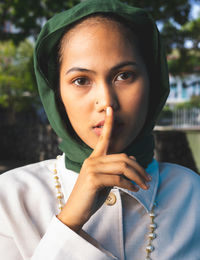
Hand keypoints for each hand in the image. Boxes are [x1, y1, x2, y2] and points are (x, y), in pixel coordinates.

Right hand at [57, 107, 150, 231]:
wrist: (76, 212)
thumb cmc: (91, 196)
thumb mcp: (105, 180)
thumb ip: (116, 168)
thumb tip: (132, 159)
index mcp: (94, 158)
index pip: (103, 138)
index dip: (108, 123)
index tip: (111, 109)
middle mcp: (92, 160)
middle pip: (123, 157)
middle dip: (139, 168)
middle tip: (148, 179)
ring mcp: (92, 169)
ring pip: (122, 167)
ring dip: (137, 177)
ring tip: (144, 186)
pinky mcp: (93, 179)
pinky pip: (117, 179)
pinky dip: (129, 185)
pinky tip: (133, 190)